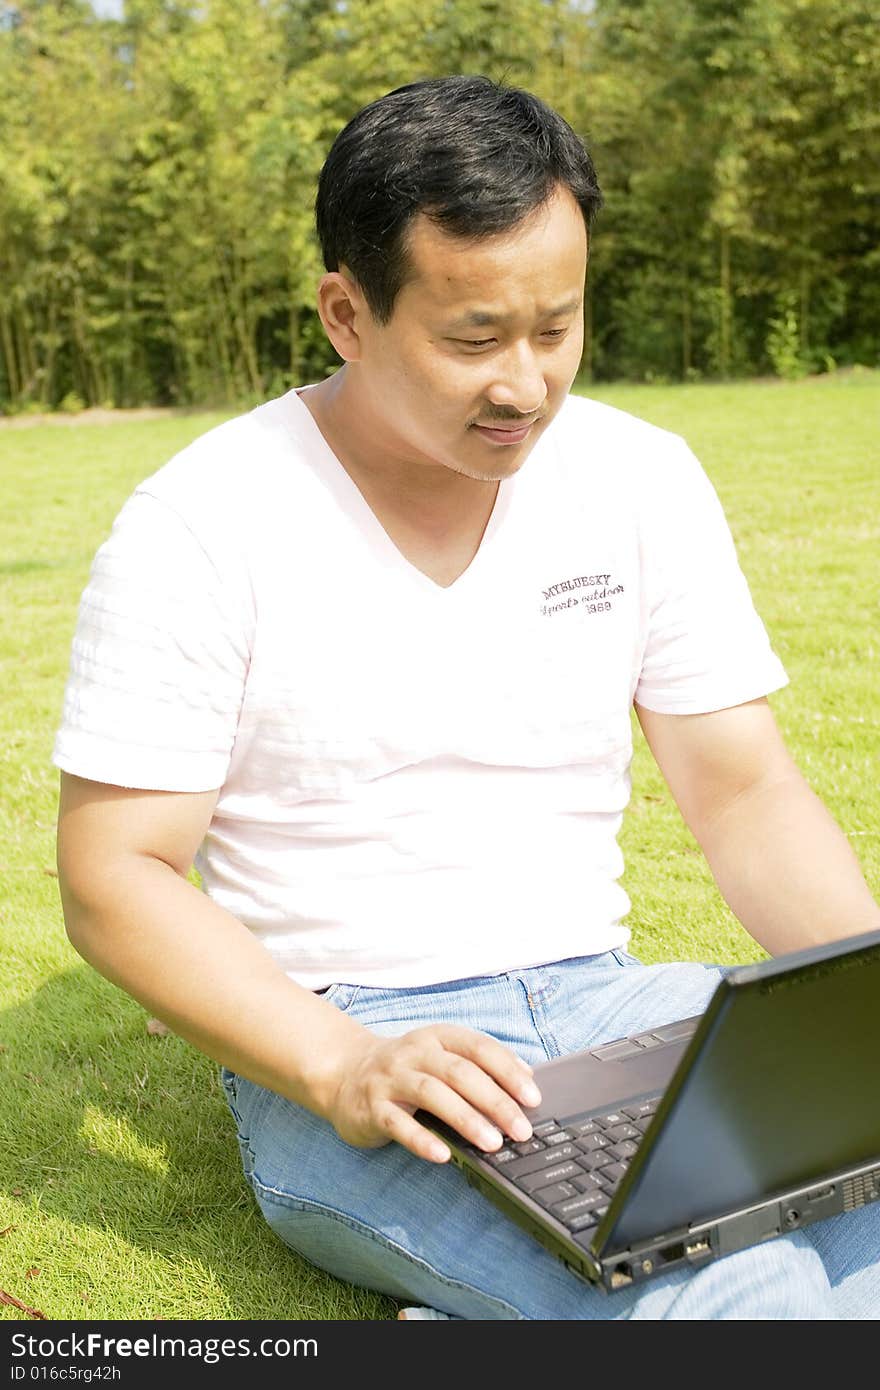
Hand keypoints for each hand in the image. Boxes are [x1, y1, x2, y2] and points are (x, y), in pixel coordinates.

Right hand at [326, 1023, 541, 1162]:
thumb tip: (528, 1078)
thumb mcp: (440, 1057)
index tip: (533, 1098)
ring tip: (492, 1143)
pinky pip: (398, 1124)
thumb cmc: (407, 1070)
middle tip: (521, 1129)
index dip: (508, 1071)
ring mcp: (390, 1078)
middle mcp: (414, 1052)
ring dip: (466, 1119)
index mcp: (437, 1037)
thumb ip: (478, 1065)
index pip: (479, 1048)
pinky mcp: (371, 1107)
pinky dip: (422, 1140)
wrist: (345, 1073)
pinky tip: (443, 1156)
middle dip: (495, 1101)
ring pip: (432, 1094)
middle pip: (459, 1072)